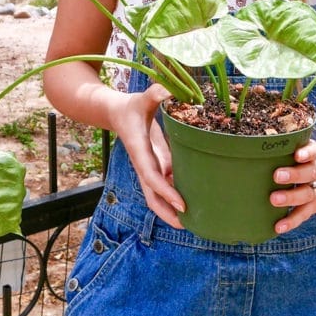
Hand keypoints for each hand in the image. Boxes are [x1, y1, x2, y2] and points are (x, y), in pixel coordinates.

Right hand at [110, 83, 185, 228]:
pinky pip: (166, 184)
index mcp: (140, 153)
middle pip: (153, 198)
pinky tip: (196, 198)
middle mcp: (144, 166)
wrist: (117, 113)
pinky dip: (178, 193)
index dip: (167, 192)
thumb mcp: (142, 99)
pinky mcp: (156, 165)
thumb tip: (168, 90)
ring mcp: (149, 168)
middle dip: (168, 214)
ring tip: (198, 219)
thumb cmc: (131, 107)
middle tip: (189, 225)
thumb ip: (155, 94)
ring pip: (160, 195)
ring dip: (174, 208)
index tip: (183, 204)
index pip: (152, 178)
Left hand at [269, 140, 315, 234]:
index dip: (306, 153)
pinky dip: (292, 221)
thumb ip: (296, 145)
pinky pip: (304, 213)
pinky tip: (279, 226)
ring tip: (274, 199)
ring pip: (305, 194)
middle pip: (307, 173)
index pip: (313, 152)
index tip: (297, 154)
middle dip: (293, 175)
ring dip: (290, 198)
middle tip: (276, 176)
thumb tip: (262, 140)